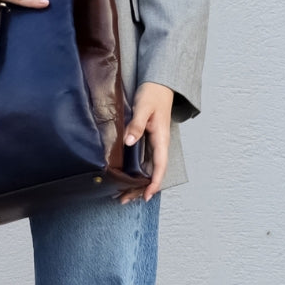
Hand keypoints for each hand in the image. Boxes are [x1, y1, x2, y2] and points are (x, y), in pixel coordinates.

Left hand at [121, 82, 173, 202]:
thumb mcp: (143, 108)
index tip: (146, 195)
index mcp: (161, 139)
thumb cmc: (153, 95)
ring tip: (122, 194)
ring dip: (137, 182)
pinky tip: (125, 177)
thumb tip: (129, 142)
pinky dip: (135, 172)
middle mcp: (159, 145)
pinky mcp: (148, 141)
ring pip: (148, 169)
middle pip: (153, 173)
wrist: (159, 85)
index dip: (154, 182)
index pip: (160, 166)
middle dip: (140, 188)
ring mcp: (154, 144)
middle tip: (124, 199)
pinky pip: (144, 161)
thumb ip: (136, 125)